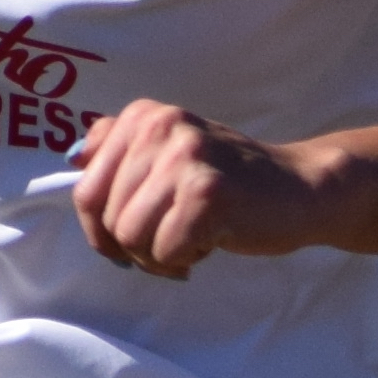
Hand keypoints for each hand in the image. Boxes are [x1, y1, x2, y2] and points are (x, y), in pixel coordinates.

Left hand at [68, 102, 316, 278]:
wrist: (302, 189)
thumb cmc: (232, 180)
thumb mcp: (172, 150)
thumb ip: (122, 148)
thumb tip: (74, 157)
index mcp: (144, 116)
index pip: (85, 191)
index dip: (102, 229)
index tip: (135, 236)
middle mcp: (160, 127)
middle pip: (106, 219)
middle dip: (134, 246)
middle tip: (172, 242)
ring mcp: (185, 159)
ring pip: (131, 238)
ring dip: (159, 257)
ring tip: (192, 241)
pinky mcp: (208, 194)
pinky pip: (166, 251)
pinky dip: (184, 260)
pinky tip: (211, 244)